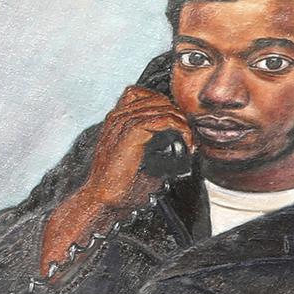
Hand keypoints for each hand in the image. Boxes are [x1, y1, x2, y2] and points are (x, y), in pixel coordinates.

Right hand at [39, 85, 194, 275]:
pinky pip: (165, 119)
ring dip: (182, 123)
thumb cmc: (119, 185)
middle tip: (188, 137)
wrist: (103, 199)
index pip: (143, 94)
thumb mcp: (137, 158)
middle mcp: (117, 116)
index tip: (178, 129)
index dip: (164, 107)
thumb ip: (152, 144)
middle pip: (156, 97)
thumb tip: (180, 144)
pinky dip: (180, 129)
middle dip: (176, 114)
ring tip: (189, 142)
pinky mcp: (132, 132)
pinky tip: (186, 144)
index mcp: (114, 120)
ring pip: (163, 106)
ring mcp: (122, 122)